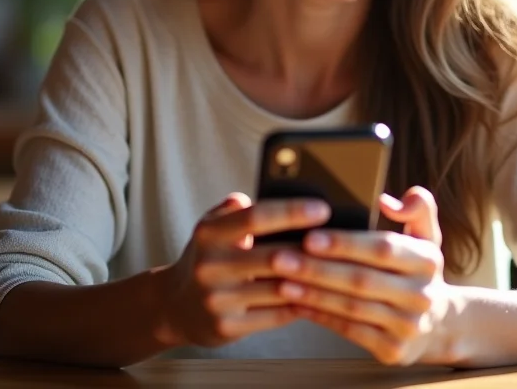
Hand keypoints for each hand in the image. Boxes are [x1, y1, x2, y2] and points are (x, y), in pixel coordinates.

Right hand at [162, 193, 330, 347]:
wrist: (175, 306)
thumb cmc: (209, 256)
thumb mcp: (214, 225)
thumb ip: (238, 207)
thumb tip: (275, 188)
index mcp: (209, 233)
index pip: (255, 216)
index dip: (291, 211)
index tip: (322, 208)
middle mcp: (209, 266)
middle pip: (272, 255)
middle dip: (311, 249)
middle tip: (342, 241)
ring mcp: (217, 300)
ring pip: (279, 289)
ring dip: (311, 279)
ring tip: (339, 267)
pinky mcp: (227, 328)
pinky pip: (276, 316)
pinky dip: (301, 304)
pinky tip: (319, 294)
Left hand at [272, 186, 450, 364]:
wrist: (439, 324)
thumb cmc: (418, 269)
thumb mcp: (427, 234)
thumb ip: (418, 207)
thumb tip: (387, 201)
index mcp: (428, 260)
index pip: (382, 248)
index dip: (344, 243)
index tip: (310, 236)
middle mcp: (421, 295)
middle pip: (361, 280)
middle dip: (317, 269)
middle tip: (282, 258)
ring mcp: (408, 326)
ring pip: (351, 307)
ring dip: (313, 294)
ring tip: (282, 281)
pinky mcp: (392, 351)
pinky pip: (350, 331)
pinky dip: (321, 316)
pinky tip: (298, 303)